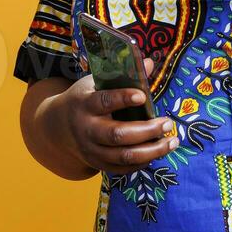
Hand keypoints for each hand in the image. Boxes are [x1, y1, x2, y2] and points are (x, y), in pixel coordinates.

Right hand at [50, 59, 176, 174]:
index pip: (103, 102)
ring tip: (172, 141)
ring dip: (152, 151)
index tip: (142, 96)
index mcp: (84, 104)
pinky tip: (158, 152)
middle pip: (117, 135)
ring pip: (124, 156)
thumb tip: (150, 63)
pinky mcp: (98, 164)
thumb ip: (124, 76)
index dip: (122, 99)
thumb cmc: (85, 99)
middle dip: (146, 130)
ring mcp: (91, 150)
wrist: (59, 126)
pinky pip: (123, 168)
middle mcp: (86, 129)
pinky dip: (143, 162)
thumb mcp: (96, 83)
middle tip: (167, 122)